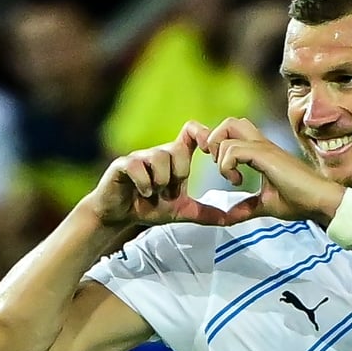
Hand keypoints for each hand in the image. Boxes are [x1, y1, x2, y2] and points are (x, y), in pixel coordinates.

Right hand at [84, 121, 239, 227]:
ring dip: (161, 182)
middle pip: (178, 150)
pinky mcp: (123, 164)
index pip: (192, 131)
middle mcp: (158, 152)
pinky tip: (142, 194)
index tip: (211, 153)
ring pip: (160, 158)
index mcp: (175, 157)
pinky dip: (144, 184)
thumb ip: (207, 213)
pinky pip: (138, 167)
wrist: (118, 216)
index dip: (204, 135)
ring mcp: (139, 156)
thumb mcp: (183, 211)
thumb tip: (233, 219)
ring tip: (154, 194)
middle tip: (168, 192)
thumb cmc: (150, 207)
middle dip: (178, 175)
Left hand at [201, 118, 344, 224]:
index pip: (234, 133)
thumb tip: (229, 218)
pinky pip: (234, 150)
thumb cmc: (300, 201)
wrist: (321, 202)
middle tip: (217, 163)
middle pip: (230, 122)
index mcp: (261, 152)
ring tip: (231, 177)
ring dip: (221, 156)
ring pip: (228, 130)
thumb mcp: (266, 205)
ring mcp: (264, 148)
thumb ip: (246, 208)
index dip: (218, 142)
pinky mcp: (266, 155)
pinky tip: (237, 181)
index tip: (215, 164)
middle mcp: (262, 145)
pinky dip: (227, 165)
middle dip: (215, 139)